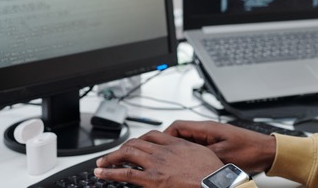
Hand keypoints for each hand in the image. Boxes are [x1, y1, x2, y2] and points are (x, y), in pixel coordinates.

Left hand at [95, 129, 224, 186]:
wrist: (215, 183)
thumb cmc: (212, 173)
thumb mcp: (202, 154)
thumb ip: (191, 151)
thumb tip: (187, 154)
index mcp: (177, 144)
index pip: (153, 135)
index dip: (140, 139)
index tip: (134, 144)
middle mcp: (164, 151)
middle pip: (136, 142)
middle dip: (121, 147)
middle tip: (112, 154)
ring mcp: (156, 164)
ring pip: (127, 153)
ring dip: (111, 157)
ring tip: (102, 163)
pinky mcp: (152, 179)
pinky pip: (126, 173)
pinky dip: (110, 172)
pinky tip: (101, 173)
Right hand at [165, 120, 276, 174]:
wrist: (266, 152)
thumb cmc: (250, 150)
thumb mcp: (221, 155)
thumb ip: (201, 155)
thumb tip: (183, 159)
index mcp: (207, 128)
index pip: (178, 126)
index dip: (164, 135)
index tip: (156, 145)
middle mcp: (208, 130)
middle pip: (180, 133)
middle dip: (168, 144)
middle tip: (160, 155)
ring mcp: (212, 138)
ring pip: (188, 142)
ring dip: (179, 150)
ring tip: (171, 162)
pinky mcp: (217, 145)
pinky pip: (197, 148)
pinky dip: (189, 155)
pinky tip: (187, 165)